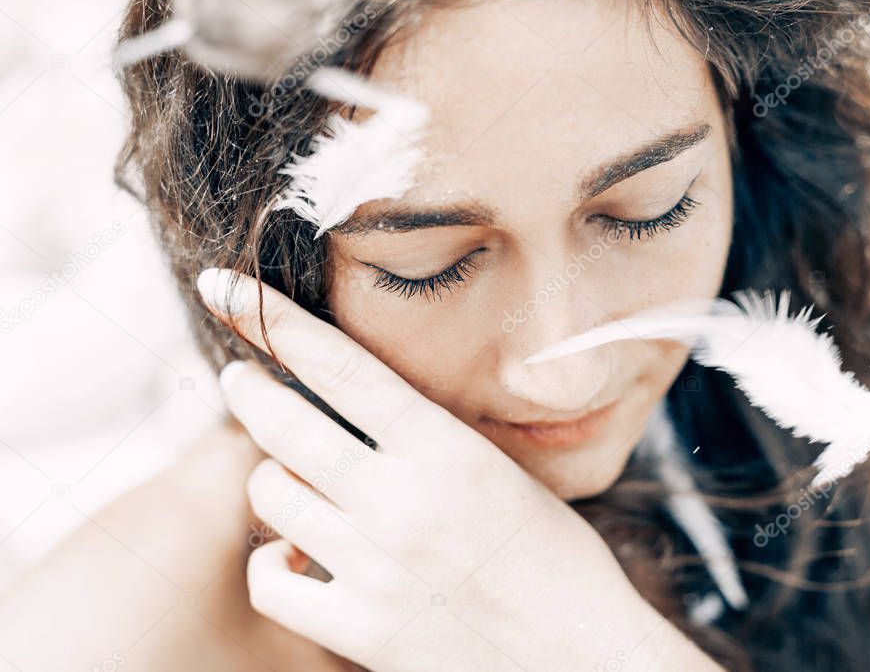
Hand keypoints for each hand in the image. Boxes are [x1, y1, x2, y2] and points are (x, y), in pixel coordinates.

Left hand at [199, 268, 718, 671]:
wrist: (586, 655)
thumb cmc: (557, 562)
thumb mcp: (504, 475)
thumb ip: (430, 442)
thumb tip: (357, 414)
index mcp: (448, 450)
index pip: (341, 366)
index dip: (274, 320)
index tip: (226, 290)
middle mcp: (403, 501)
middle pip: (284, 423)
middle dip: (248, 391)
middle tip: (239, 379)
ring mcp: (377, 567)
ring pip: (270, 495)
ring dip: (272, 480)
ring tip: (292, 482)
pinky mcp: (362, 630)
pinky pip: (272, 580)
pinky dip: (274, 563)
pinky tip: (298, 556)